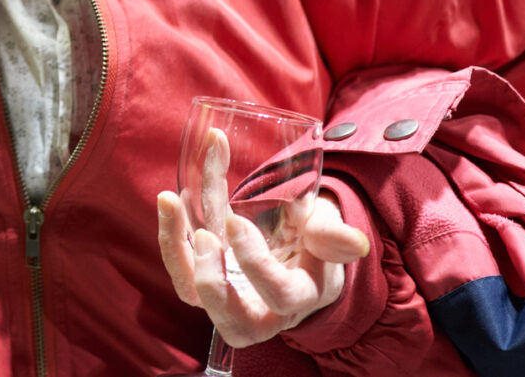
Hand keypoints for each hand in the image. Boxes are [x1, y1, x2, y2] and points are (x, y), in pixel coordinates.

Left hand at [157, 188, 369, 348]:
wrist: (295, 238)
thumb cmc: (313, 235)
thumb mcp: (327, 229)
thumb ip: (334, 234)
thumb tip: (354, 243)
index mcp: (301, 295)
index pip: (279, 294)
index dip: (255, 263)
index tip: (236, 221)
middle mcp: (264, 309)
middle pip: (234, 323)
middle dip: (211, 282)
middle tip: (203, 236)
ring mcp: (231, 298)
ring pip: (193, 296)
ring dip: (176, 250)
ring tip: (170, 202)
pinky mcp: (207, 281)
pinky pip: (180, 270)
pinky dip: (171, 235)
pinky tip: (170, 200)